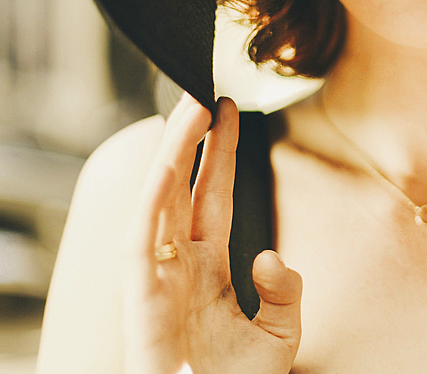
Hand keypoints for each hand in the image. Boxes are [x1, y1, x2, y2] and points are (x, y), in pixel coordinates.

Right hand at [124, 94, 302, 373]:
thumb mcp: (280, 335)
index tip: (231, 111)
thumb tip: (270, 253)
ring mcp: (156, 279)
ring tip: (190, 108)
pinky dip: (153, 200)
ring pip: (159, 201)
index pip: (214, 196)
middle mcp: (177, 266)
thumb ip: (286, 291)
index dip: (221, 154)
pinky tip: (169, 164)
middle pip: (182, 187)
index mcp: (207, 269)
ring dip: (173, 154)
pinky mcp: (140, 300)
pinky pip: (142, 241)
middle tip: (202, 90)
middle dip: (191, 139)